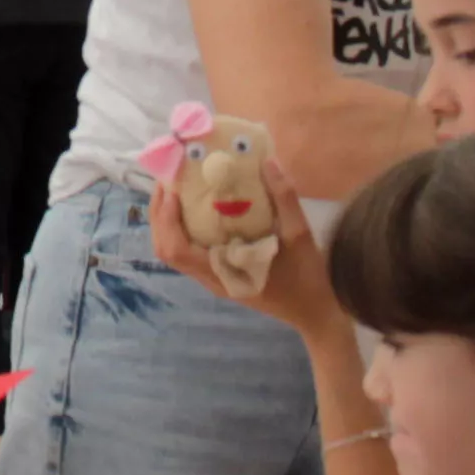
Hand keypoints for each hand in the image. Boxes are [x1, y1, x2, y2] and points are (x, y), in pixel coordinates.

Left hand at [150, 172, 336, 336]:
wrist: (314, 312)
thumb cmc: (307, 278)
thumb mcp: (299, 234)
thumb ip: (284, 198)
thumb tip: (267, 162)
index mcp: (222, 273)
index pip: (175, 250)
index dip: (166, 219)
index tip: (173, 188)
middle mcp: (211, 278)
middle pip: (166, 250)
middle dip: (160, 214)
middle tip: (169, 180)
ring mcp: (214, 278)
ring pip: (175, 251)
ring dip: (169, 220)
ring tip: (178, 188)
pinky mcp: (221, 274)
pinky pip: (191, 250)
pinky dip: (184, 228)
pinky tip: (198, 206)